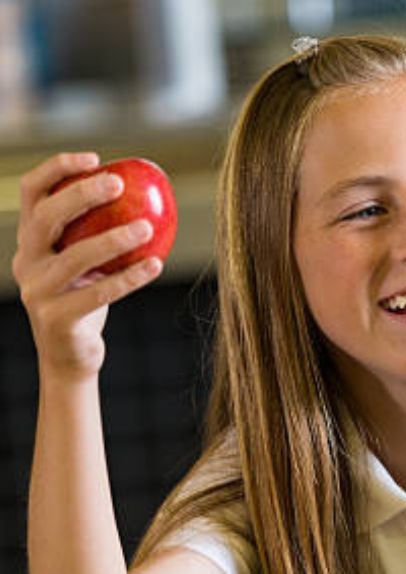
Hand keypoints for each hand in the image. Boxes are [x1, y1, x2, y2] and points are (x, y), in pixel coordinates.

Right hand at [12, 152, 163, 382]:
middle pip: (47, 217)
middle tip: (119, 184)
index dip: (58, 169)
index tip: (95, 159)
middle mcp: (26, 263)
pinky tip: (155, 265)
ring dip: (114, 239)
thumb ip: (96, 235)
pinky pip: (99, 293)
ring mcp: (38, 292)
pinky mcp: (57, 318)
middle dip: (82, 194)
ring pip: (75, 256)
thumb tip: (146, 197)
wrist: (70, 357)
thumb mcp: (84, 266)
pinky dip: (129, 278)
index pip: (32, 193)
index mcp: (29, 243)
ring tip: (147, 227)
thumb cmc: (84, 302)